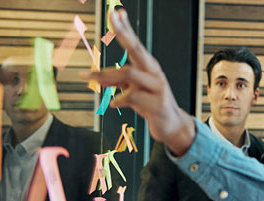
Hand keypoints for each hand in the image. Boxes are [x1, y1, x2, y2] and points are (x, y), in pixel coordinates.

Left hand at [83, 9, 194, 155]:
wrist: (172, 125)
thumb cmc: (152, 105)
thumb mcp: (133, 90)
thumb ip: (118, 82)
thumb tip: (98, 76)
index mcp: (148, 68)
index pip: (135, 44)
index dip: (125, 28)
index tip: (116, 12)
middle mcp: (154, 73)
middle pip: (137, 49)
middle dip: (124, 33)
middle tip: (112, 18)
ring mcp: (157, 88)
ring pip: (129, 73)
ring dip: (106, 75)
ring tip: (90, 78)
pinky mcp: (156, 104)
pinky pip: (132, 96)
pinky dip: (119, 98)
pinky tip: (113, 103)